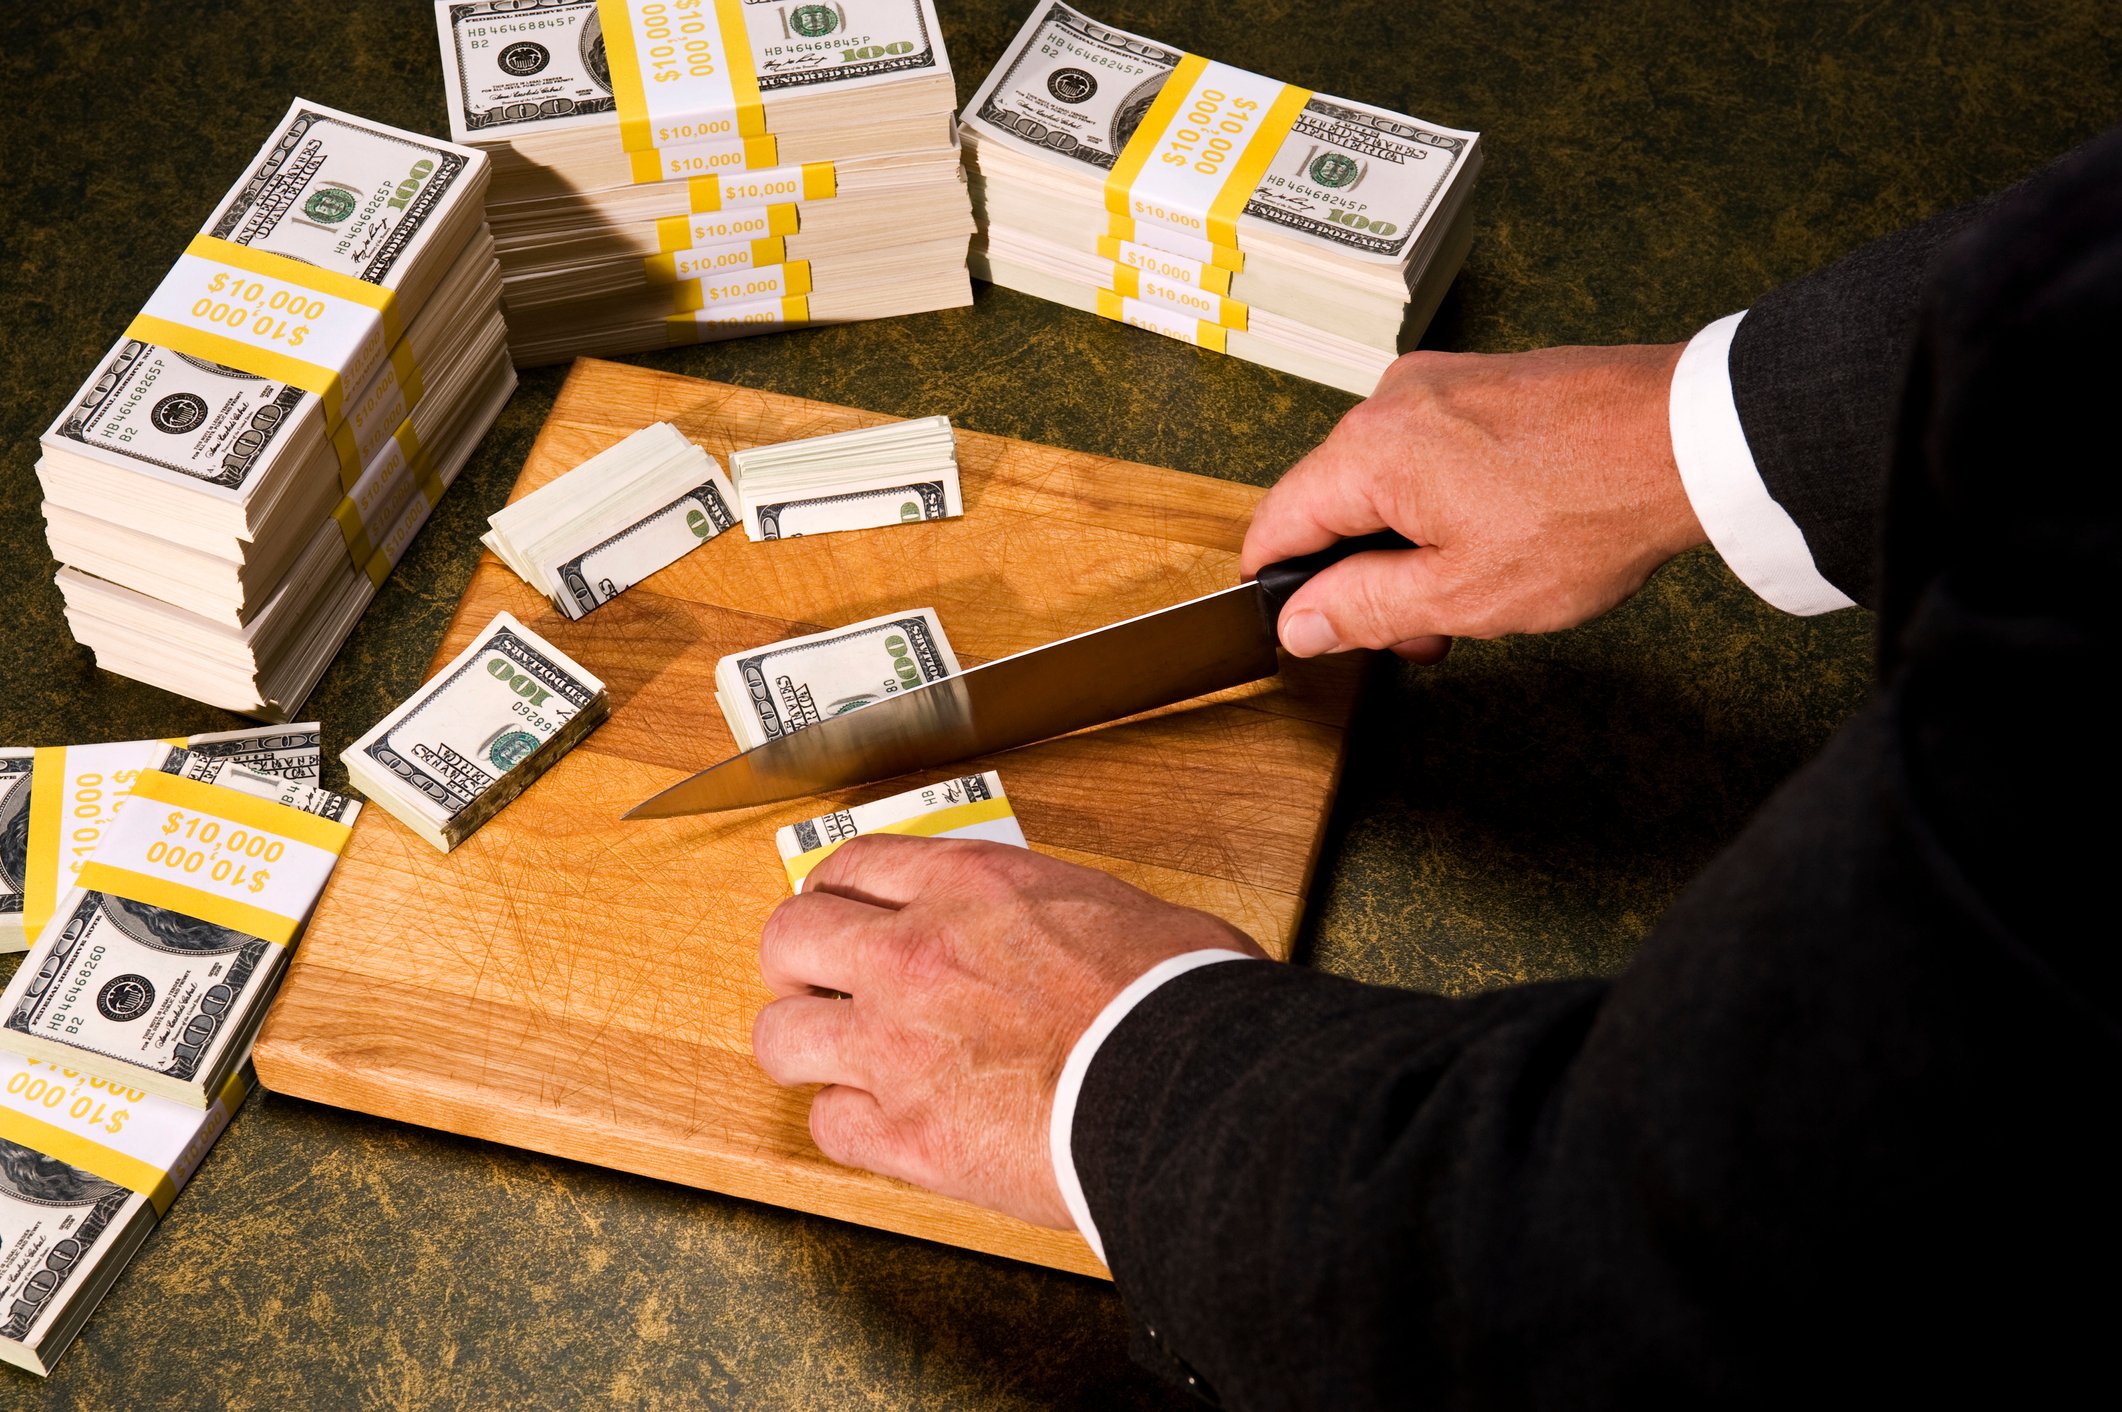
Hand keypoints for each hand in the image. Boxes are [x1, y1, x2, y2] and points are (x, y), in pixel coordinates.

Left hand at [752, 835, 1264, 1227]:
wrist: (1191, 1088)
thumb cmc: (1179, 1000)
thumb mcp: (1117, 907)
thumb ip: (1054, 911)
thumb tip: (1068, 931)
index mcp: (969, 886)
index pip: (854, 864)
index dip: (835, 891)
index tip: (840, 911)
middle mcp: (913, 955)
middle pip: (790, 936)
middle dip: (793, 961)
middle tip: (810, 982)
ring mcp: (897, 1046)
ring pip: (782, 1037)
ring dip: (802, 1047)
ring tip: (826, 1060)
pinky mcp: (906, 1135)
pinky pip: (829, 1128)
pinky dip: (850, 1128)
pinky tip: (879, 1127)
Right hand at [1242, 344, 1705, 662]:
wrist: (1694, 439)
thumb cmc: (1589, 510)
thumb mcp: (1463, 593)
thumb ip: (1364, 609)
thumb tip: (1297, 623)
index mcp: (1367, 450)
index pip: (1277, 525)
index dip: (1284, 591)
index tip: (1314, 633)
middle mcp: (1389, 401)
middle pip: (1333, 505)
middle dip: (1366, 579)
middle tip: (1426, 637)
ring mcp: (1440, 383)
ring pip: (1385, 483)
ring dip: (1411, 548)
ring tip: (1476, 596)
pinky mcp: (1484, 382)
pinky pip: (1431, 453)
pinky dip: (1445, 506)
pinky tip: (1500, 541)